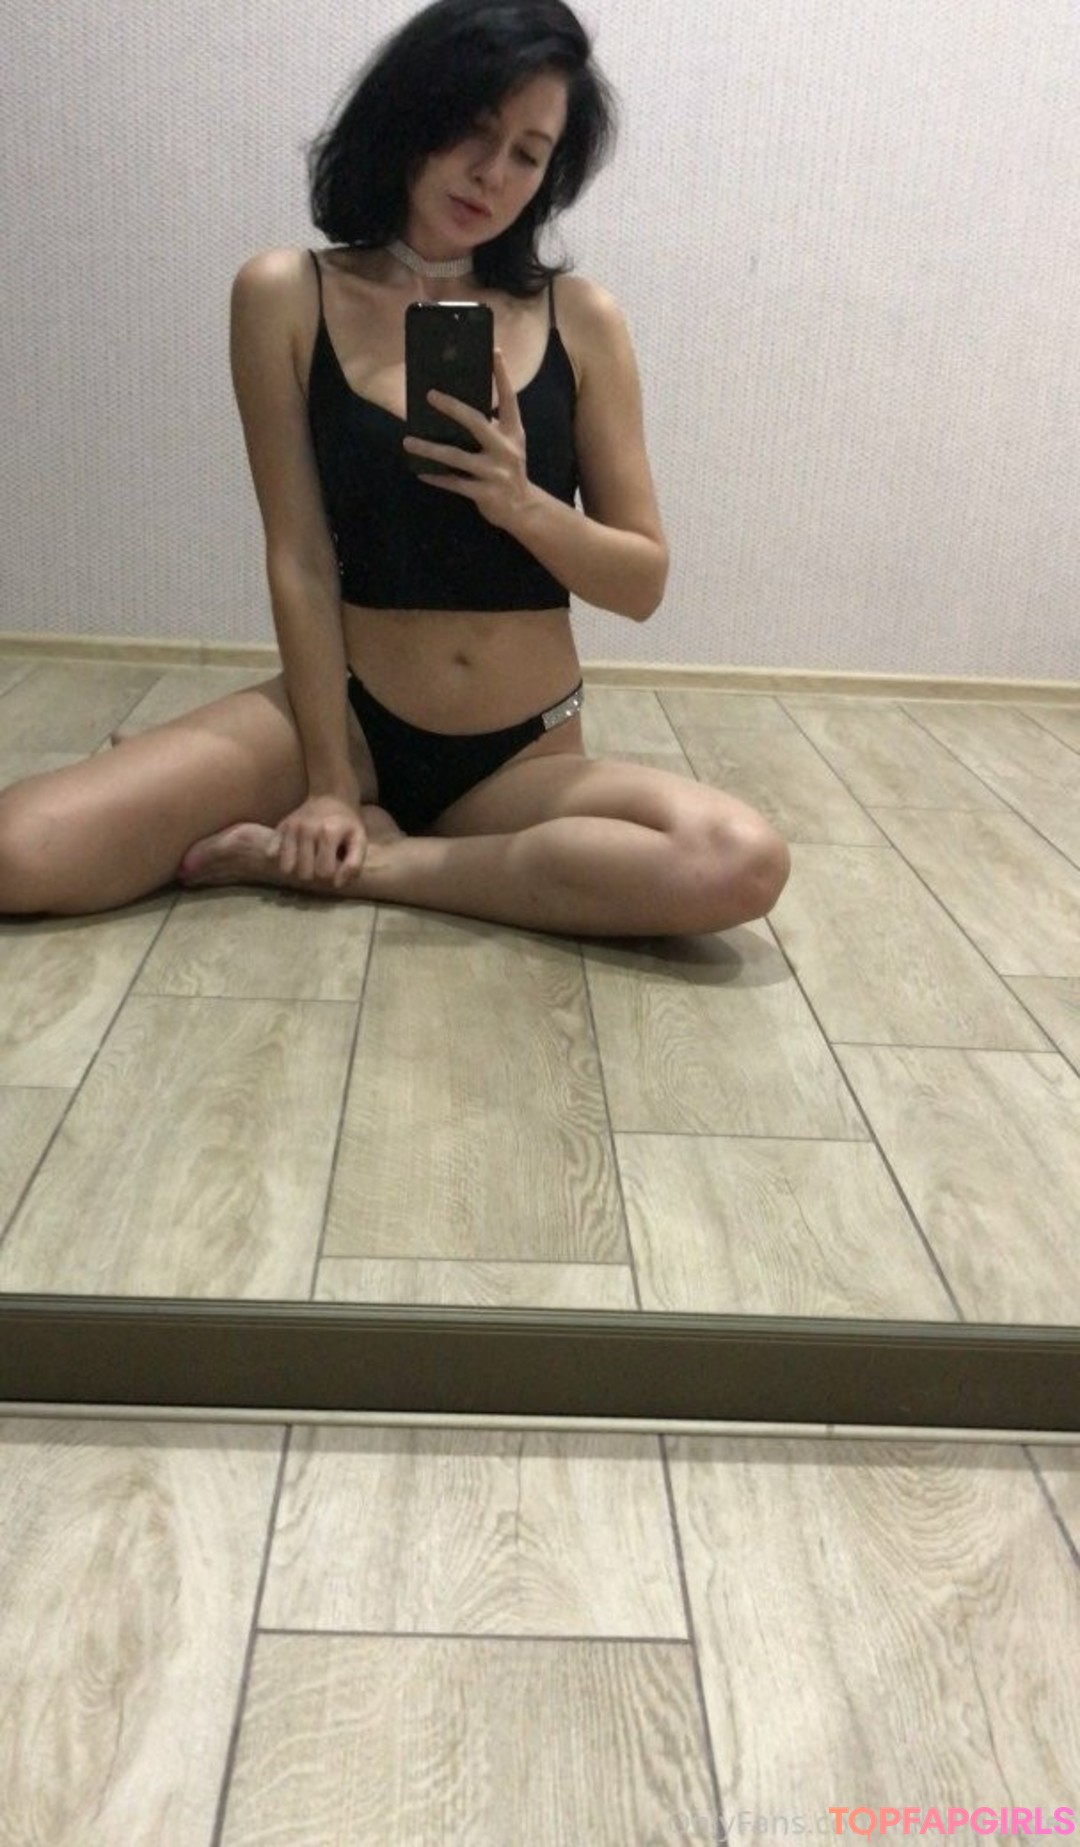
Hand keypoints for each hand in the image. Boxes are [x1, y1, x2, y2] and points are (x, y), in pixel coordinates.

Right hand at [265, 794, 366, 888]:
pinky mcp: (279, 827)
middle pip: (303, 873)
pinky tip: (295, 852)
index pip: (324, 873)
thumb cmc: (347, 823)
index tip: (336, 863)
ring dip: (297, 868)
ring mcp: (290, 828)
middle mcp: (306, 830)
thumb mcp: (359, 841)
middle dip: (314, 874)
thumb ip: (354, 865)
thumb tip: (337, 884)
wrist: (331, 797)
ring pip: (285, 868)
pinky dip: (281, 857)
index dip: (332, 874)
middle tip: (321, 861)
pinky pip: (271, 854)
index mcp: (328, 833)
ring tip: (308, 859)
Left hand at [402, 348, 533, 531]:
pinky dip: (437, 478)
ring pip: (456, 457)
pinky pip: (455, 484)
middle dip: (452, 407)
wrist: (524, 509)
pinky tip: (421, 472)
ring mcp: (495, 472)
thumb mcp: (510, 444)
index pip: (509, 398)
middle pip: (476, 422)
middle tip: (430, 395)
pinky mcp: (484, 493)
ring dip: (430, 449)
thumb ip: (492, 426)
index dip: (502, 375)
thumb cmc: (510, 470)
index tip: (494, 351)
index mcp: (513, 432)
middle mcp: (506, 448)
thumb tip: (457, 407)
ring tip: (408, 442)